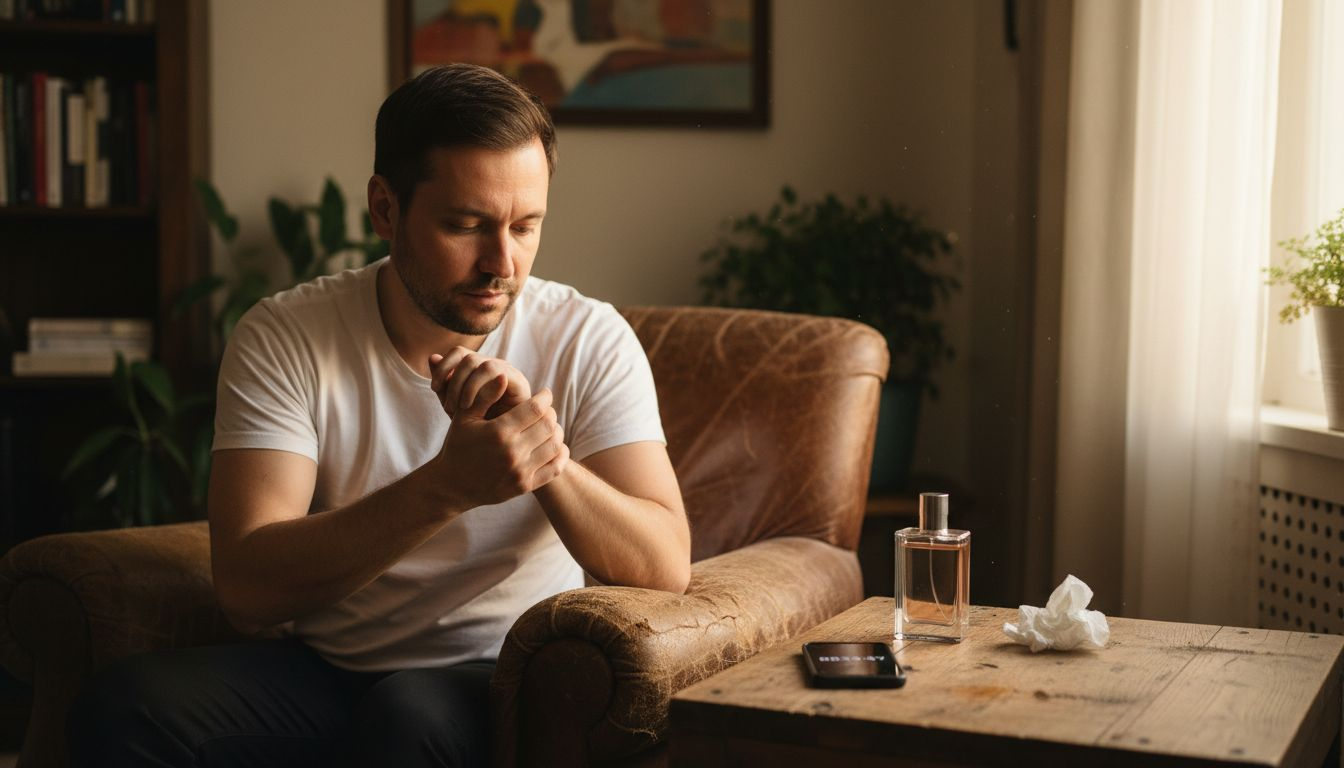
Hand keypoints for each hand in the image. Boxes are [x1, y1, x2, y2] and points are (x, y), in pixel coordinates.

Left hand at [429, 348, 530, 419]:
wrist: (496, 447)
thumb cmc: (476, 427)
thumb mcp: (453, 405)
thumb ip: (442, 384)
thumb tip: (433, 357)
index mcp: (478, 368)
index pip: (458, 353)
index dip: (443, 366)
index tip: (434, 387)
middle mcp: (493, 366)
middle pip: (467, 357)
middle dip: (454, 382)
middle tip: (449, 406)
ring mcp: (507, 372)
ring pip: (480, 363)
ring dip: (466, 386)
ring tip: (461, 408)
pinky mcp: (518, 380)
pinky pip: (495, 372)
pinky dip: (479, 388)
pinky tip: (473, 407)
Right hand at [433, 387, 569, 508]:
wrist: (452, 486)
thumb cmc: (458, 445)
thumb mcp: (464, 417)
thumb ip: (485, 395)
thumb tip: (503, 376)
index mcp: (499, 432)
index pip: (535, 409)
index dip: (545, 397)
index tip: (545, 393)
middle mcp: (512, 452)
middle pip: (548, 425)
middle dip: (550, 412)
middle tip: (545, 409)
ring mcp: (520, 472)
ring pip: (555, 445)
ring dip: (556, 431)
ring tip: (548, 425)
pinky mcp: (525, 486)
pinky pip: (555, 468)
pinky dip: (560, 454)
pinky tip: (553, 445)